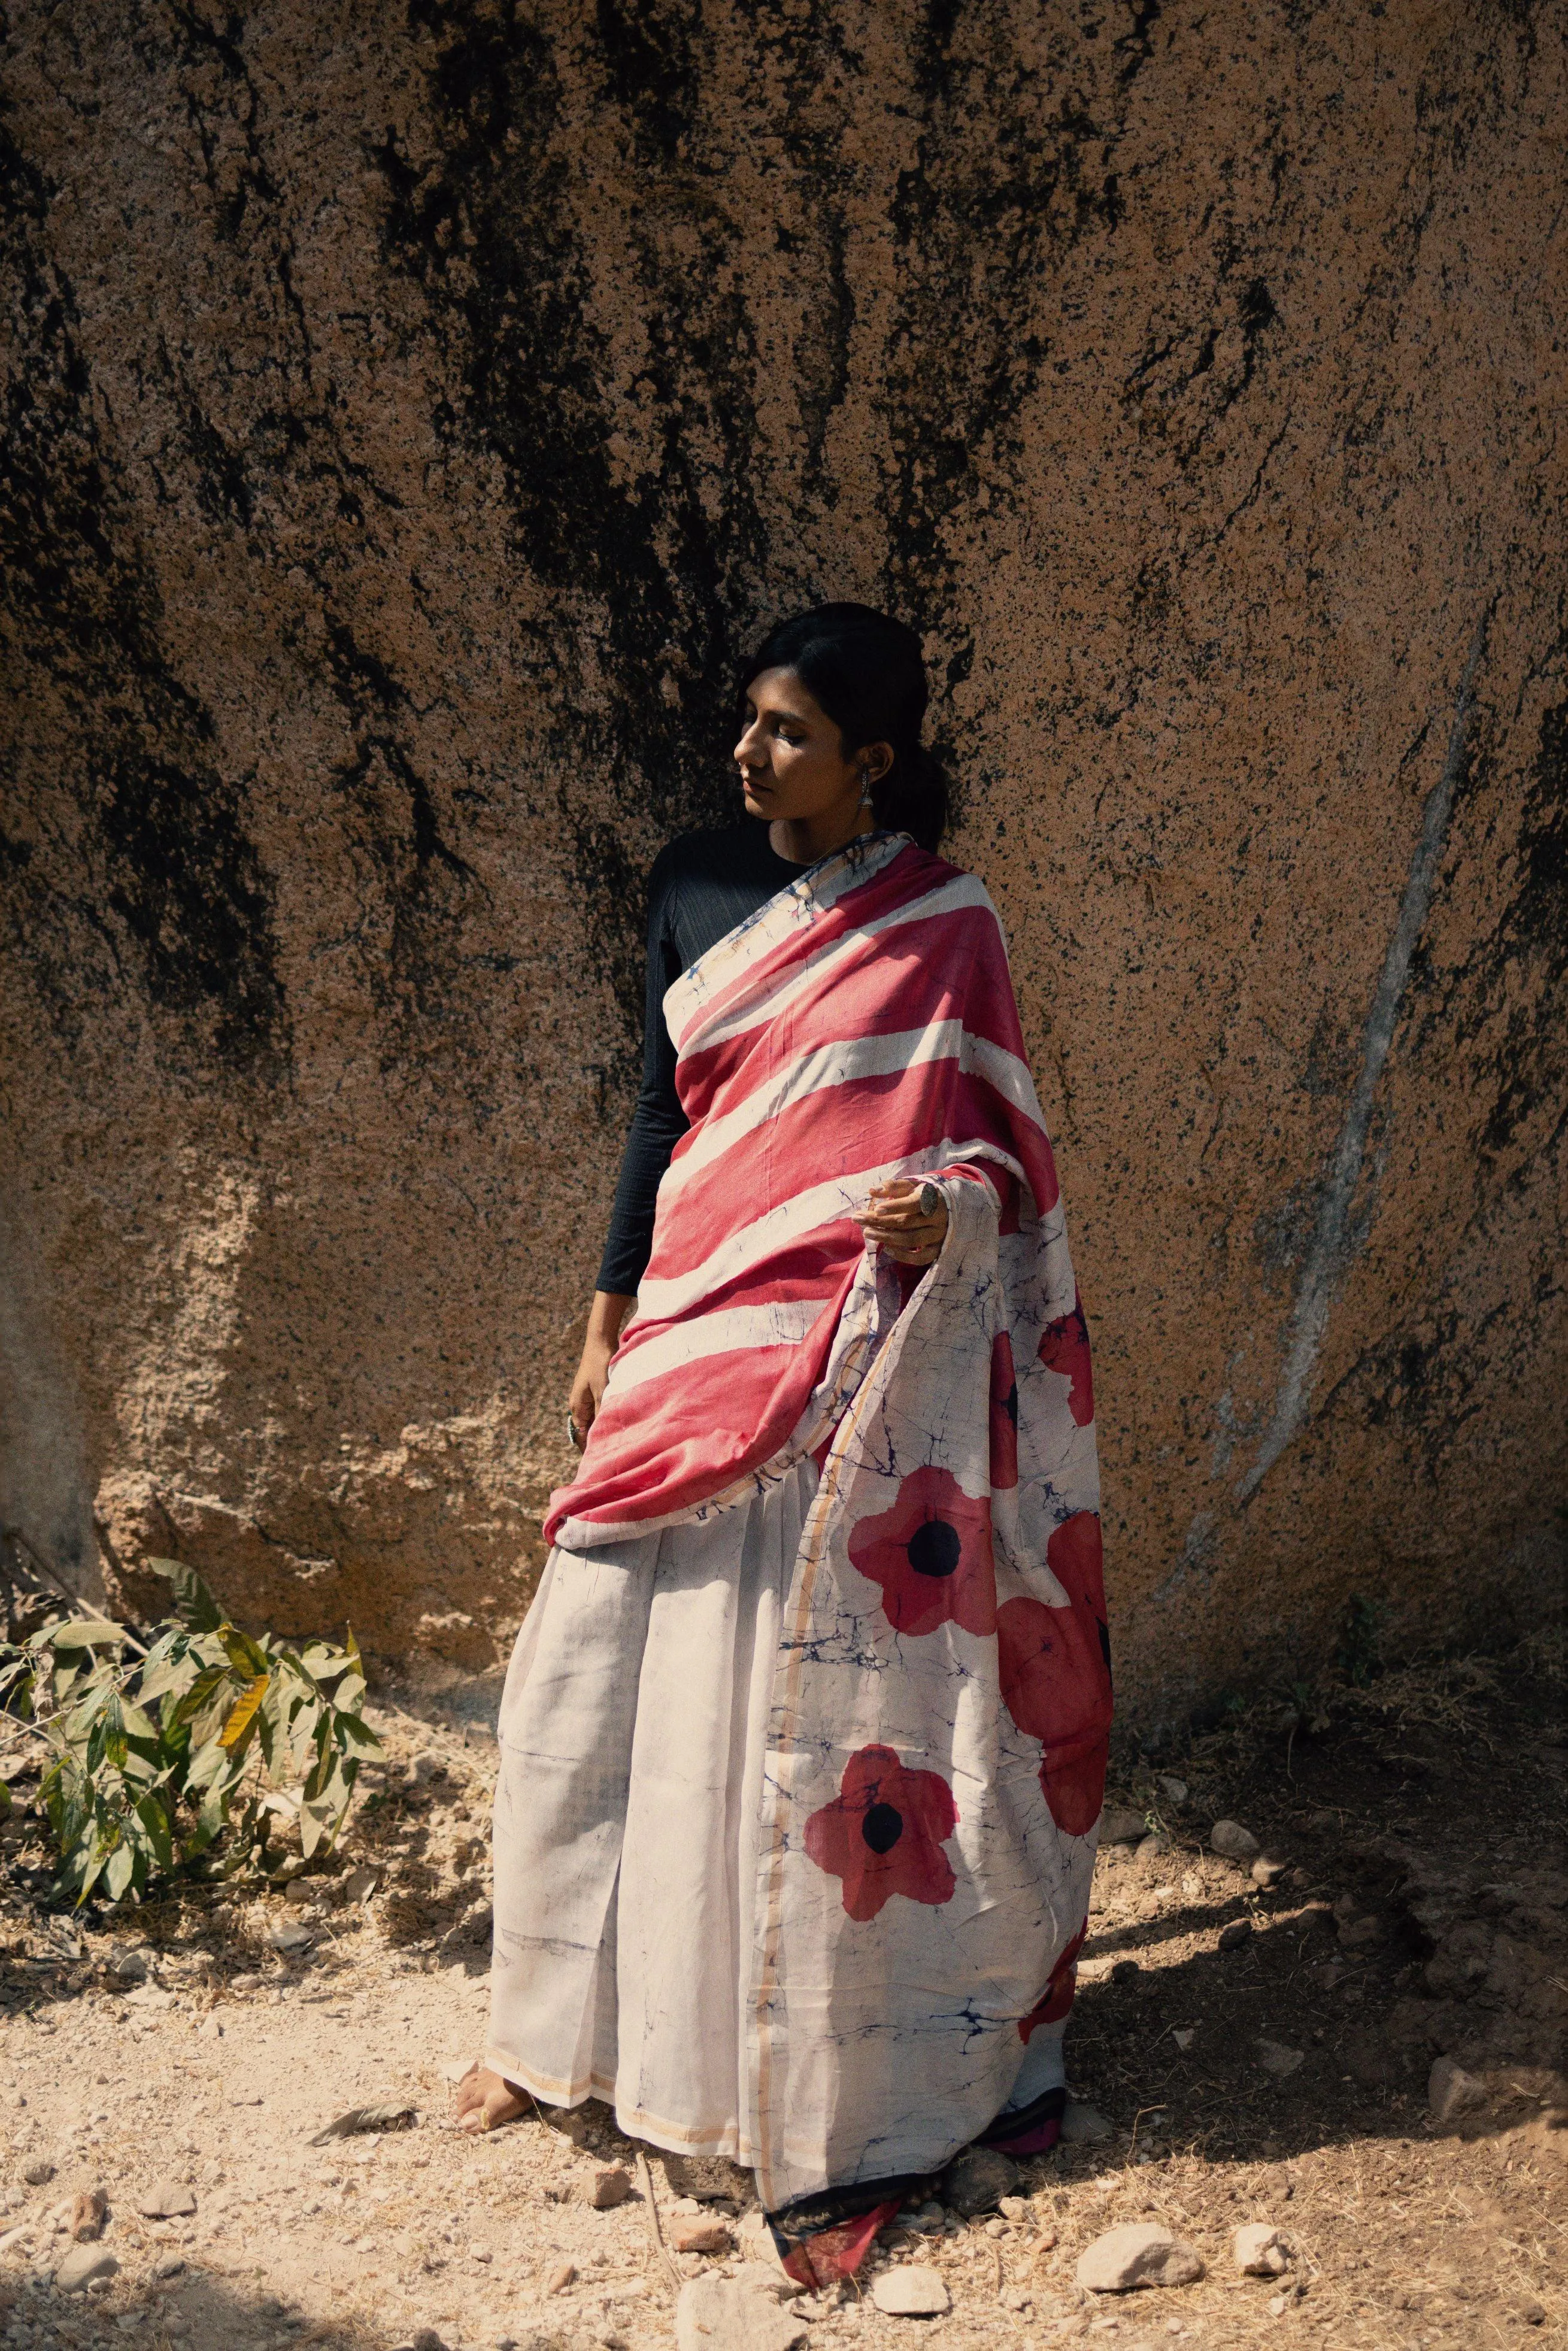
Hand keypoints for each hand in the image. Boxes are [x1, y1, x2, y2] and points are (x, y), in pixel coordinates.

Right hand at [568, 1291, 634, 1446]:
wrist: (602, 1339)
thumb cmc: (601, 1364)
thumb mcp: (604, 1391)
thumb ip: (603, 1414)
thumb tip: (605, 1438)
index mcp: (577, 1408)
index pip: (582, 1439)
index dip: (592, 1452)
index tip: (605, 1466)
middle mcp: (581, 1406)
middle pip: (590, 1431)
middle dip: (602, 1442)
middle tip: (620, 1456)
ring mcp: (590, 1399)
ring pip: (598, 1421)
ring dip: (609, 1429)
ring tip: (625, 1442)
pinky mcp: (599, 1391)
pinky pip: (604, 1410)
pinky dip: (612, 1416)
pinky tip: (626, 1422)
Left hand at [855, 1178, 947, 1266]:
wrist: (948, 1209)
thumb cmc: (923, 1196)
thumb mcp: (910, 1186)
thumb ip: (892, 1187)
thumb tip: (872, 1190)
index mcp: (931, 1199)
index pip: (913, 1204)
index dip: (895, 1206)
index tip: (876, 1208)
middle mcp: (937, 1218)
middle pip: (906, 1222)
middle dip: (880, 1221)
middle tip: (858, 1219)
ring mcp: (938, 1235)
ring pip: (911, 1240)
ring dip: (886, 1237)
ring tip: (867, 1232)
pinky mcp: (937, 1249)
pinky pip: (921, 1258)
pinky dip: (903, 1256)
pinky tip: (887, 1249)